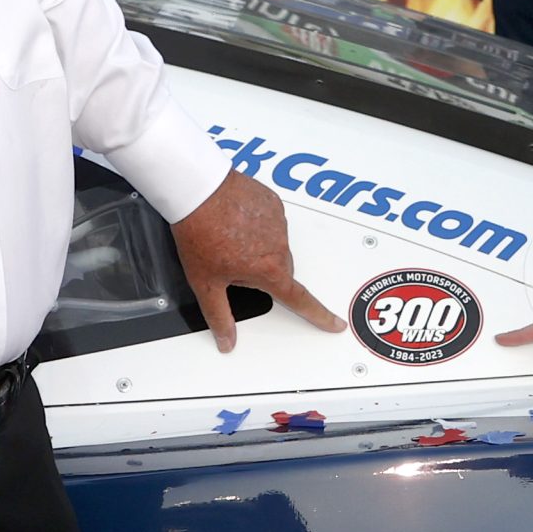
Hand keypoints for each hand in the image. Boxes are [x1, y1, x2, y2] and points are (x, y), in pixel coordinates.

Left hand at [171, 169, 342, 350]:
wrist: (197, 190)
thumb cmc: (200, 232)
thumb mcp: (205, 282)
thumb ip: (219, 316)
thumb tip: (226, 340)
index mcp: (268, 269)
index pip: (300, 300)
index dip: (319, 316)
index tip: (334, 323)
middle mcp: (280, 245)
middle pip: (282, 271)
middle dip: (264, 274)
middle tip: (232, 265)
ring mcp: (278, 222)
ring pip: (276, 246)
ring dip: (260, 249)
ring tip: (229, 239)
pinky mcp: (273, 203)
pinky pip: (272, 222)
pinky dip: (258, 226)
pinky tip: (236, 223)